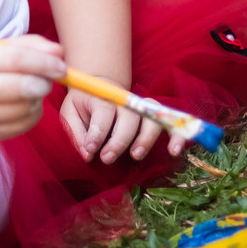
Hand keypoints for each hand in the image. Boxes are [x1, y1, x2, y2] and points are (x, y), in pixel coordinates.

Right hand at [0, 35, 65, 141]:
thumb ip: (27, 45)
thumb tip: (59, 52)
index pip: (13, 60)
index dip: (42, 61)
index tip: (61, 63)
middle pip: (20, 88)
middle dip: (44, 81)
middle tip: (53, 76)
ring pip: (25, 108)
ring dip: (39, 97)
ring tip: (33, 87)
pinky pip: (24, 124)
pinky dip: (33, 111)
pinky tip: (26, 102)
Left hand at [60, 89, 179, 163]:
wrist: (99, 88)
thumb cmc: (83, 105)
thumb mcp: (70, 114)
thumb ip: (76, 132)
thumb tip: (87, 154)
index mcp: (102, 96)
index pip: (104, 111)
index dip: (98, 132)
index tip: (90, 150)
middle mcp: (124, 100)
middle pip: (129, 117)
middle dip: (120, 140)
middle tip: (107, 158)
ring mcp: (141, 106)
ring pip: (151, 118)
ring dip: (146, 138)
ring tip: (135, 155)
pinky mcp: (153, 114)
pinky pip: (169, 122)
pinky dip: (175, 134)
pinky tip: (173, 151)